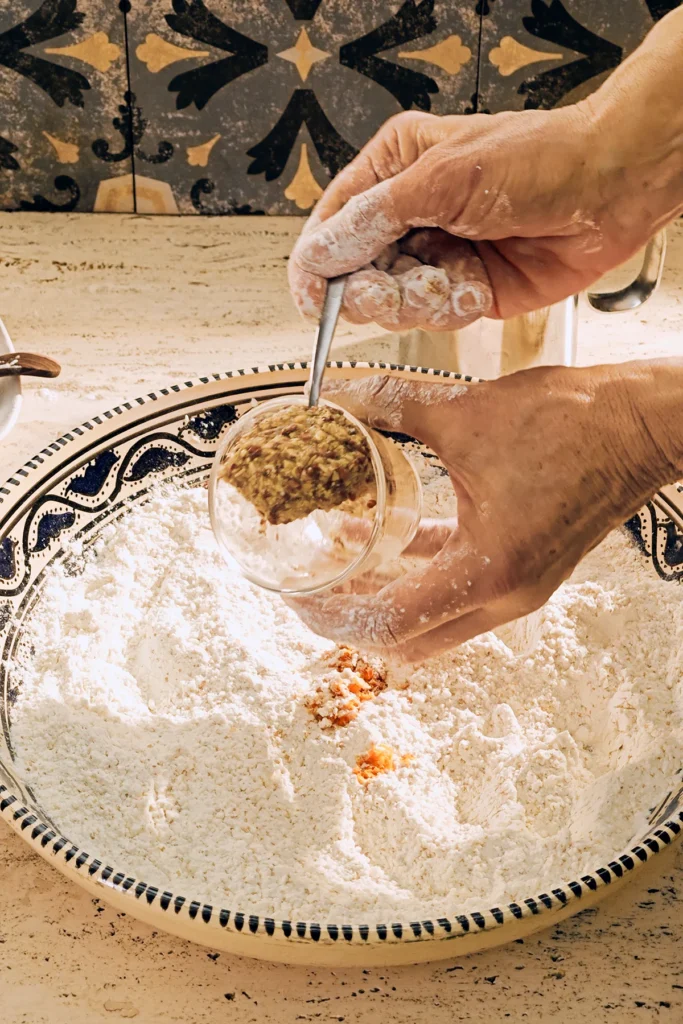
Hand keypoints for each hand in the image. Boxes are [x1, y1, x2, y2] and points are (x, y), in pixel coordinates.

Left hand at [286, 365, 682, 662]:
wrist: (641, 424)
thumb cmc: (574, 423)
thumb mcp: (466, 413)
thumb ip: (392, 405)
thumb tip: (338, 398)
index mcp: (487, 571)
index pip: (389, 624)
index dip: (332, 616)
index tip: (296, 595)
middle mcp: (503, 597)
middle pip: (407, 639)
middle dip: (350, 618)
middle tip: (308, 588)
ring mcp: (517, 589)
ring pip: (431, 620)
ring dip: (383, 596)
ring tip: (336, 560)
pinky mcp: (523, 568)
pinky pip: (456, 586)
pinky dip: (417, 570)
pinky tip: (384, 531)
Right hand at [288, 9, 682, 331]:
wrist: (608, 190)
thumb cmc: (536, 160)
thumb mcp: (442, 179)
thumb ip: (374, 220)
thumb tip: (318, 254)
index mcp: (393, 170)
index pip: (332, 224)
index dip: (316, 265)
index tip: (311, 299)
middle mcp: (409, 215)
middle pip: (356, 272)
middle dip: (372, 288)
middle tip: (390, 287)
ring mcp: (437, 254)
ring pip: (394, 302)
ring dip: (418, 297)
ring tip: (448, 278)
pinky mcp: (465, 289)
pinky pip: (436, 316)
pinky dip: (453, 307)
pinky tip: (477, 285)